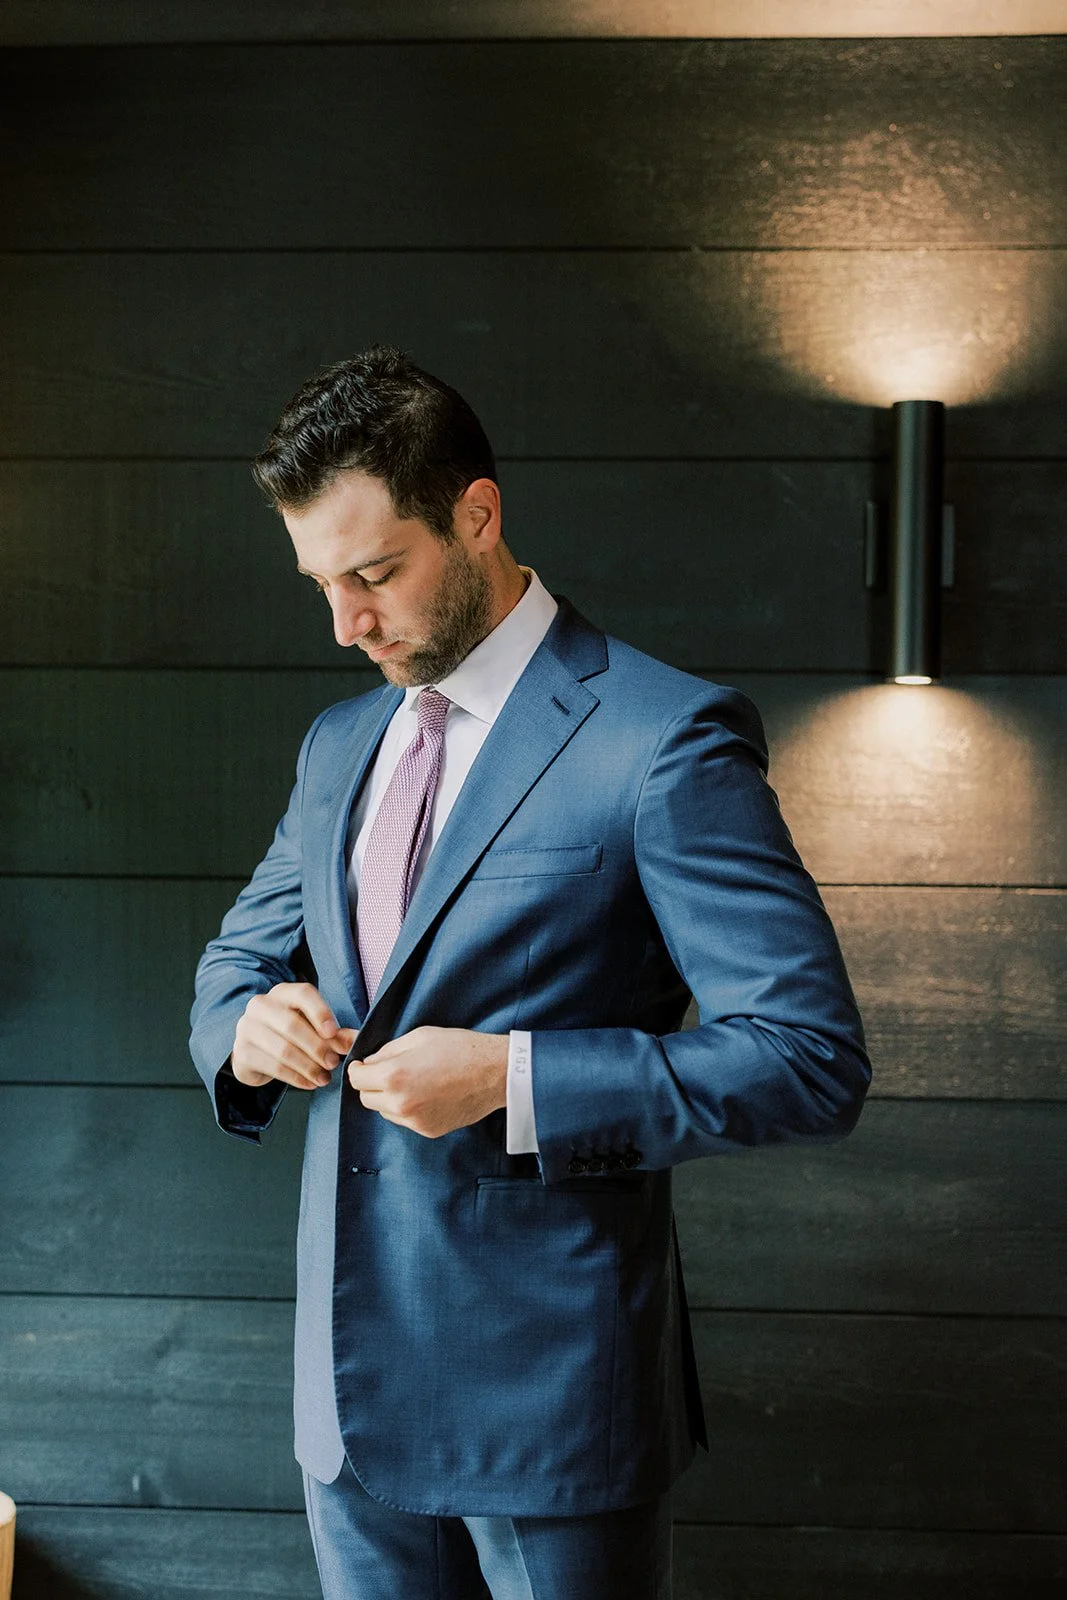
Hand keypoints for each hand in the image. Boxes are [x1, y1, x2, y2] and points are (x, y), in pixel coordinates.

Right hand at [231, 981, 357, 1091]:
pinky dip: (296, 1078)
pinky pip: (274, 1067)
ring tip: (324, 1077)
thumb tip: (354, 1040)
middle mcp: (260, 1006)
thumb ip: (334, 1033)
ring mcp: (247, 1028)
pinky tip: (309, 1083)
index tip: (333, 1033)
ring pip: (283, 1049)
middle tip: (334, 1062)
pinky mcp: (242, 1053)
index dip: (320, 1012)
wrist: (254, 1051)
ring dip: (309, 1066)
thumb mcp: (311, 1027)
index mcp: (282, 993)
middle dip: (317, 1047)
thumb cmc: (288, 1034)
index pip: (302, 994)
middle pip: (292, 1024)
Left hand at [347, 1026, 507, 1138]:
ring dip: (389, 1098)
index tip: (365, 1065)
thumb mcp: (418, 1036)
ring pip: (384, 1111)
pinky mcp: (427, 1130)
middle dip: (371, 1084)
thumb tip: (369, 1064)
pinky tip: (426, 1094)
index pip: (356, 1079)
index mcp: (393, 1076)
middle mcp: (399, 1103)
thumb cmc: (458, 1048)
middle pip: (366, 1098)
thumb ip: (387, 1051)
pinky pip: (404, 1120)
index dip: (359, 1069)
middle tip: (389, 1072)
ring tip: (412, 1082)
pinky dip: (407, 1108)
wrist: (494, 1072)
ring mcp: (414, 1120)